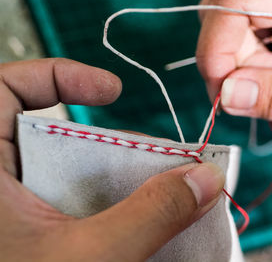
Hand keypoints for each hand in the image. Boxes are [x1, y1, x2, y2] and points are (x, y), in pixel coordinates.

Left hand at [0, 58, 224, 260]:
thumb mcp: (89, 259)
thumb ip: (151, 214)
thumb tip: (204, 179)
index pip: (6, 88)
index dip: (60, 75)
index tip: (111, 90)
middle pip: (50, 132)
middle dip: (105, 141)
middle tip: (144, 158)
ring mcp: (9, 209)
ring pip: (65, 171)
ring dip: (110, 179)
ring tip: (145, 194)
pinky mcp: (26, 230)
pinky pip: (67, 202)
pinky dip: (101, 205)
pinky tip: (127, 220)